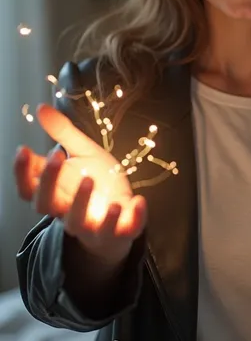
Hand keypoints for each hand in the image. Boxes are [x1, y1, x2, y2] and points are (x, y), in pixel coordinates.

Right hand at [14, 104, 146, 265]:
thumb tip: (41, 107)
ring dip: (82, 203)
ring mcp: (93, 226)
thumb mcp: (82, 153)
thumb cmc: (98, 181)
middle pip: (46, 204)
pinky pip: (123, 232)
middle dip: (49, 181)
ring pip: (78, 223)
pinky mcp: (120, 233)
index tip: (23, 148)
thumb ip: (63, 133)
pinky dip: (132, 218)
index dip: (22, 173)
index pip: (29, 189)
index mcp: (57, 193)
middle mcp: (68, 213)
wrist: (123, 213)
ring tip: (90, 180)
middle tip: (57, 154)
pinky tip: (138, 201)